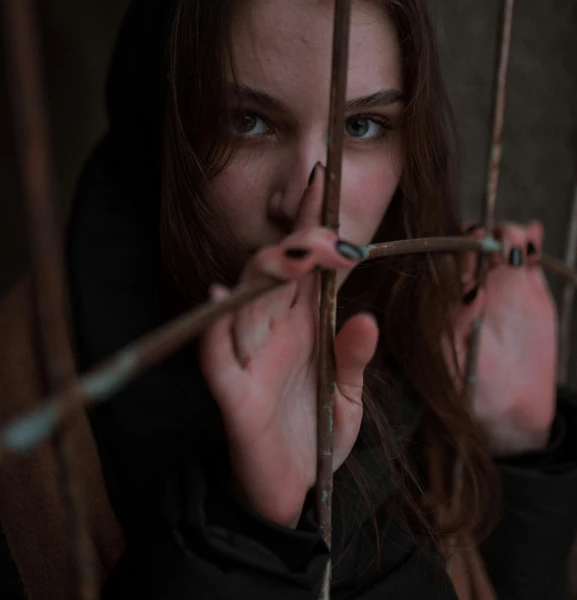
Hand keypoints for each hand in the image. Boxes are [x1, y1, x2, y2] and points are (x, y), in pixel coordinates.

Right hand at [199, 165, 378, 526]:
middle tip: (331, 233)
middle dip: (300, 243)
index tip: (324, 180)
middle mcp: (273, 333)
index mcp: (302, 326)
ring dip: (268, 271)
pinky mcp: (232, 394)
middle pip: (275, 271)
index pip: (307, 266)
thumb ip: (355, 358)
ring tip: (297, 251)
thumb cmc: (317, 436)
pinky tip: (222, 294)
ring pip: (246, 299)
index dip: (312, 223)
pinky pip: (217, 353)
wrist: (294, 493)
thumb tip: (364, 318)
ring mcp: (250, 358)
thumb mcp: (349, 396)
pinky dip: (217, 324)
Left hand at [447, 221, 557, 456]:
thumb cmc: (471, 391)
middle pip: (470, 244)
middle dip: (481, 235)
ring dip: (507, 234)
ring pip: (499, 245)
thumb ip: (459, 332)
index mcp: (443, 301)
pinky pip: (528, 257)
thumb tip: (470, 295)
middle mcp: (468, 286)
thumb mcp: (455, 365)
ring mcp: (498, 283)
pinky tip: (535, 235)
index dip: (453, 246)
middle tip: (495, 240)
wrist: (511, 408)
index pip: (443, 261)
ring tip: (519, 241)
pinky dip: (532, 241)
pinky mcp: (527, 288)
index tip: (467, 243)